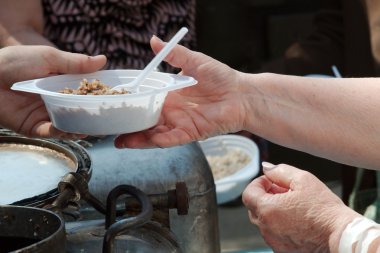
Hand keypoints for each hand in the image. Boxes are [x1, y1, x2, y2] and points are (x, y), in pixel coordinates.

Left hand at [0, 45, 105, 137]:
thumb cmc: (14, 62)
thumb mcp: (49, 57)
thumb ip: (76, 62)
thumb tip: (103, 60)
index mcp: (63, 84)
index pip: (87, 92)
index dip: (100, 96)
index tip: (115, 99)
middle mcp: (58, 101)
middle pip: (82, 111)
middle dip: (96, 115)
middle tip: (111, 118)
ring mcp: (48, 115)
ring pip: (71, 124)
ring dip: (84, 126)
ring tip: (96, 126)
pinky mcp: (36, 127)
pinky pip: (54, 132)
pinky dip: (65, 132)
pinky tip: (75, 129)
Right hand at [115, 36, 246, 147]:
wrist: (241, 94)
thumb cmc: (221, 77)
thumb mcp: (194, 61)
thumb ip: (174, 54)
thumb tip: (153, 40)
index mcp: (169, 95)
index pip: (144, 101)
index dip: (129, 104)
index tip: (113, 104)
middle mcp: (171, 111)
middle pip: (144, 121)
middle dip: (128, 126)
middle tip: (108, 128)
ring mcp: (179, 124)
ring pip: (154, 134)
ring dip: (137, 138)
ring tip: (119, 140)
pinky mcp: (190, 133)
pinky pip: (171, 139)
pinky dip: (157, 141)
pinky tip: (143, 141)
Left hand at [242, 163, 360, 252]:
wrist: (341, 236)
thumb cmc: (324, 208)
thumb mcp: (303, 180)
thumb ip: (279, 171)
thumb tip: (265, 167)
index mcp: (267, 209)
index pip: (248, 193)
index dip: (258, 183)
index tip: (270, 181)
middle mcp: (266, 228)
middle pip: (254, 207)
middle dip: (265, 196)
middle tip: (283, 191)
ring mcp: (273, 241)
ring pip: (263, 221)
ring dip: (272, 210)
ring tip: (293, 206)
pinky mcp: (282, 250)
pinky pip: (273, 234)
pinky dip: (279, 225)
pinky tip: (296, 220)